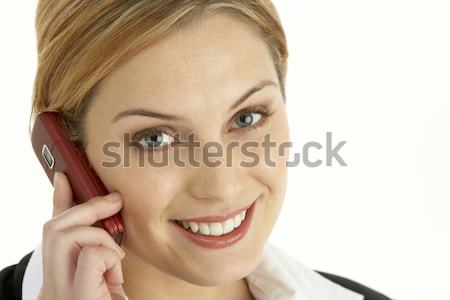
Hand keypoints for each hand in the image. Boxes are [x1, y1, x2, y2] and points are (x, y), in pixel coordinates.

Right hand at [37, 172, 127, 299]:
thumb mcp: (106, 275)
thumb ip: (100, 249)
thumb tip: (108, 219)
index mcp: (59, 277)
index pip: (53, 230)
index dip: (58, 199)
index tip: (65, 175)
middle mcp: (52, 285)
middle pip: (53, 228)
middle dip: (85, 208)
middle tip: (113, 202)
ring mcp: (60, 292)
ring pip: (64, 237)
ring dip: (97, 234)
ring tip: (115, 251)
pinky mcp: (77, 297)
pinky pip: (89, 256)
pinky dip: (106, 253)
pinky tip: (115, 267)